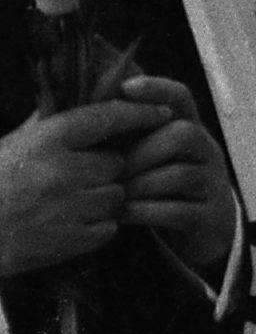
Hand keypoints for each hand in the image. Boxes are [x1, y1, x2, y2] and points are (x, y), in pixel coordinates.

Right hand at [0, 97, 167, 277]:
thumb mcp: (11, 143)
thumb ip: (47, 122)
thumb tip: (76, 93)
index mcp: (44, 141)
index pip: (106, 118)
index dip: (138, 113)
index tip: (162, 110)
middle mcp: (60, 171)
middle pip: (116, 164)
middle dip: (104, 169)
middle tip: (78, 175)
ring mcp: (67, 207)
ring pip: (116, 196)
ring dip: (101, 199)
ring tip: (69, 201)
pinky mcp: (71, 240)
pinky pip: (107, 227)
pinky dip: (95, 226)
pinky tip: (68, 222)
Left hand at [114, 76, 238, 273]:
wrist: (204, 230)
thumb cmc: (164, 186)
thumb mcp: (153, 155)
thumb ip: (130, 134)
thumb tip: (85, 111)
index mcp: (190, 130)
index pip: (181, 98)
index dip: (157, 88)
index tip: (126, 86)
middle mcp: (206, 152)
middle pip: (183, 133)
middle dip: (141, 151)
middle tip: (113, 169)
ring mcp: (212, 184)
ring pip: (180, 174)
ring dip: (139, 184)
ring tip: (114, 194)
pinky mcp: (208, 216)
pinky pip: (178, 210)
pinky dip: (143, 212)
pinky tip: (122, 213)